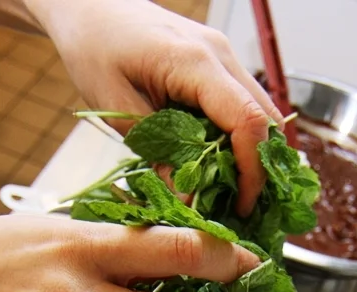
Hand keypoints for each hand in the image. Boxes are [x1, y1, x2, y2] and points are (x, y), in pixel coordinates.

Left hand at [30, 0, 281, 215]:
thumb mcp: (117, 109)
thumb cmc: (94, 48)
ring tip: (228, 191)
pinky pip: (242, 104)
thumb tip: (187, 200)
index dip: (251, 170)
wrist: (90, 8)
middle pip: (266, 119)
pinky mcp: (217, 63)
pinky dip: (238, 138)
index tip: (240, 206)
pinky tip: (218, 163)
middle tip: (238, 207)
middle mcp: (220, 54)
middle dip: (259, 168)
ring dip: (251, 154)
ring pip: (260, 112)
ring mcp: (223, 55)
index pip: (247, 120)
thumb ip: (156, 153)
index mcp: (195, 62)